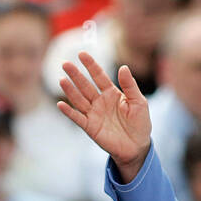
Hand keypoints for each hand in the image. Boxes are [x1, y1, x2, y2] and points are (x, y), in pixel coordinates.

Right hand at [57, 52, 152, 180]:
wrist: (137, 146)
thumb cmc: (140, 123)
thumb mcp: (139, 102)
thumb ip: (130, 85)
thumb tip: (123, 67)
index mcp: (112, 93)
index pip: (99, 76)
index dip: (91, 65)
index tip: (82, 54)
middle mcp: (100, 101)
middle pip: (85, 85)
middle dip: (76, 75)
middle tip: (65, 64)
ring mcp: (94, 114)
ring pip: (79, 100)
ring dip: (70, 90)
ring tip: (61, 80)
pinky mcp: (90, 127)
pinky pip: (77, 118)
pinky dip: (69, 112)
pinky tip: (61, 104)